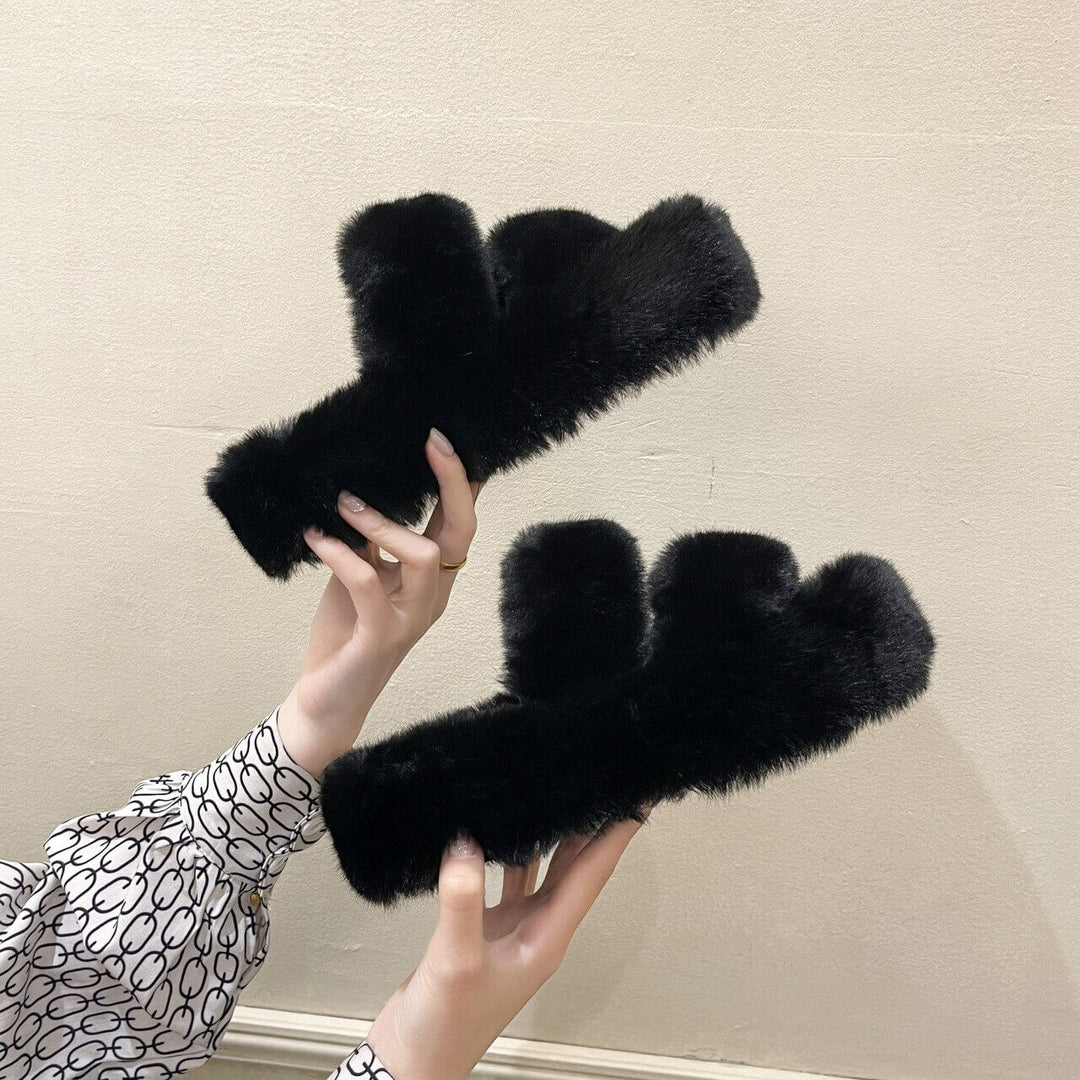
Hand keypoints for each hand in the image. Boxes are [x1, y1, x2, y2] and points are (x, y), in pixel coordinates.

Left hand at [277, 428, 479, 775]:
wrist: (326, 701)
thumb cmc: (343, 636)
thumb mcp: (359, 578)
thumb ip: (370, 543)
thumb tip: (361, 491)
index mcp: (432, 579)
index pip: (458, 523)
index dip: (459, 482)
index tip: (443, 439)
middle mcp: (432, 596)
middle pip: (460, 532)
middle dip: (451, 484)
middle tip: (433, 443)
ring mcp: (411, 618)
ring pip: (423, 555)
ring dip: (382, 522)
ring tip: (343, 505)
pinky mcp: (381, 637)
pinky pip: (368, 582)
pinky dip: (342, 553)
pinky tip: (316, 538)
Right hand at [366, 815, 646, 1079]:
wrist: (414, 1058)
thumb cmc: (445, 1026)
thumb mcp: (457, 963)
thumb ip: (462, 903)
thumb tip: (466, 845)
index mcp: (548, 939)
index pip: (591, 876)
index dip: (616, 836)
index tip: (637, 800)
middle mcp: (538, 929)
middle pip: (575, 867)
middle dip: (593, 825)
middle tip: (604, 781)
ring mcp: (513, 928)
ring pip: (544, 868)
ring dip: (554, 833)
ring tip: (562, 791)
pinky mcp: (485, 926)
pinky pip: (507, 878)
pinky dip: (508, 851)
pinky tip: (501, 827)